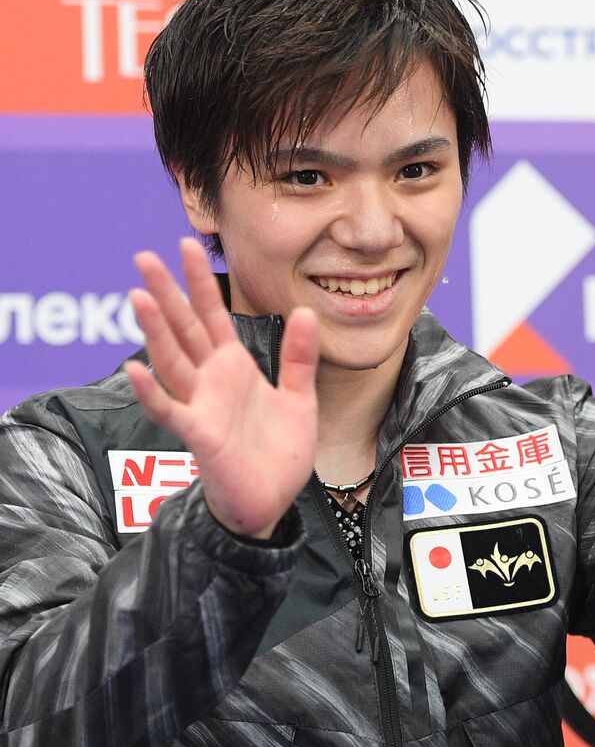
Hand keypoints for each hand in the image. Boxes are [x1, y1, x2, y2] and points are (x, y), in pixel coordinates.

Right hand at [124, 238, 319, 538]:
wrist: (273, 502)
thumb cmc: (278, 453)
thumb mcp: (299, 396)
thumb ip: (299, 357)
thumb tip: (305, 310)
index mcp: (234, 368)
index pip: (212, 316)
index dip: (200, 282)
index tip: (187, 244)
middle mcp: (211, 382)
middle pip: (183, 330)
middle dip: (166, 294)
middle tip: (143, 256)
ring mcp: (201, 406)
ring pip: (171, 362)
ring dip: (155, 331)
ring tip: (138, 296)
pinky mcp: (199, 435)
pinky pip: (171, 411)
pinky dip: (152, 391)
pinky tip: (136, 369)